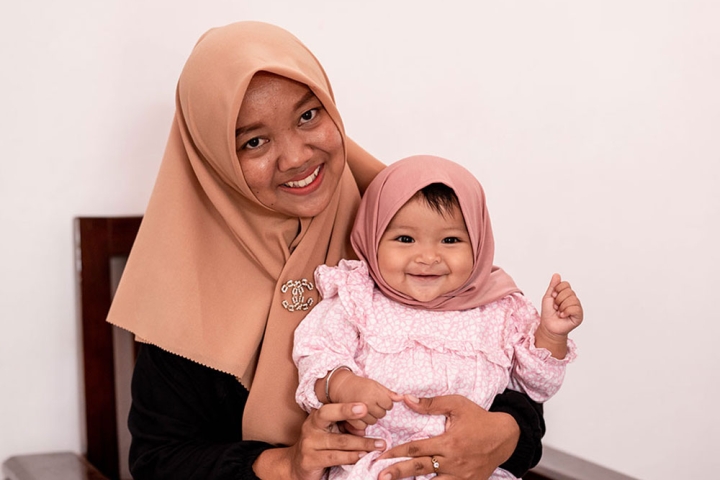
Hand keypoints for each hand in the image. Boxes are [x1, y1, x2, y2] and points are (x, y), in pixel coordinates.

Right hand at [253, 402, 385, 479]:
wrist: (297, 465)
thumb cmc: (320, 445)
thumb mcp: (330, 432)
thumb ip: (344, 426)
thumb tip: (363, 426)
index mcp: (316, 417)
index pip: (330, 408)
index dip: (345, 406)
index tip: (363, 406)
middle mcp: (310, 427)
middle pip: (328, 416)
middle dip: (349, 413)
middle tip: (367, 413)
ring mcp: (309, 444)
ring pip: (339, 441)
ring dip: (361, 443)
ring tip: (378, 445)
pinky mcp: (310, 460)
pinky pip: (334, 458)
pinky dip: (351, 457)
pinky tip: (362, 456)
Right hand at [331, 370, 403, 428]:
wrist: (341, 386)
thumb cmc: (360, 385)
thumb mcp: (375, 384)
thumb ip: (389, 393)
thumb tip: (401, 398)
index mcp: (374, 393)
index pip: (389, 405)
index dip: (385, 402)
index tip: (378, 398)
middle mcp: (367, 403)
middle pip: (382, 414)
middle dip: (379, 409)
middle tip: (370, 402)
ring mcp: (358, 413)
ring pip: (374, 421)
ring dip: (371, 416)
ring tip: (364, 408)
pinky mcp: (351, 420)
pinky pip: (364, 427)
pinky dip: (363, 422)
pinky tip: (359, 414)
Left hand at [377, 395, 518, 479]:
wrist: (506, 436)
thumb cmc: (479, 418)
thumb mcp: (457, 405)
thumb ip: (431, 404)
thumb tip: (406, 399)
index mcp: (449, 442)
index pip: (417, 449)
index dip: (397, 452)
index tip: (381, 456)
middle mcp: (453, 462)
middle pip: (420, 469)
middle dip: (398, 473)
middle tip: (379, 476)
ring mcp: (461, 476)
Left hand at [540, 273, 583, 335]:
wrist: (548, 326)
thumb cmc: (548, 313)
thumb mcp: (548, 297)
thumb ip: (553, 286)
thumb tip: (557, 275)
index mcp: (566, 294)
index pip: (566, 284)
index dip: (557, 289)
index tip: (553, 297)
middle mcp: (573, 299)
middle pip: (568, 291)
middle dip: (558, 299)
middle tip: (556, 306)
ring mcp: (577, 307)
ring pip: (572, 300)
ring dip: (562, 306)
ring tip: (559, 312)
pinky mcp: (579, 315)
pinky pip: (575, 308)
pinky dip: (566, 312)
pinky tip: (562, 316)